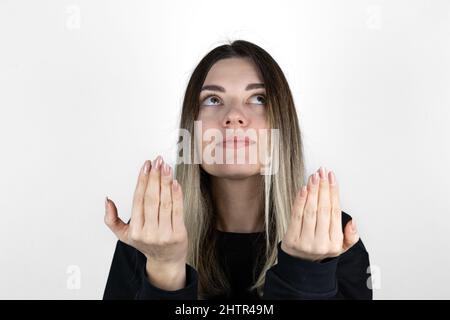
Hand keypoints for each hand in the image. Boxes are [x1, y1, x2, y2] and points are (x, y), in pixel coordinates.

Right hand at [104, 155, 187, 289]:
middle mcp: (149, 233)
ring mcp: (164, 234)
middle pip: (151, 199)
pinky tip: (175, 182)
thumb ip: (112, 219)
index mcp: (135, 230)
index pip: (138, 200)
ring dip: (166, 182)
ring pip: (164, 202)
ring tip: (166, 167)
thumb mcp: (125, 235)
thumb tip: (107, 201)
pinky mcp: (179, 234)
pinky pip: (178, 210)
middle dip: (154, 177)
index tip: (146, 166)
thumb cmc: (147, 244)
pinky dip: (177, 194)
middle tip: (157, 162)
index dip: (142, 180)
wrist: (166, 260)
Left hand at [281, 167, 358, 261]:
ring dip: (312, 191)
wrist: (300, 265)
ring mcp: (305, 242)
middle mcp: (321, 243)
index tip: (332, 178)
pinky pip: (296, 216)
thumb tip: (353, 222)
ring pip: (310, 211)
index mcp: (335, 243)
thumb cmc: (320, 249)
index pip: (335, 213)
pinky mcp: (291, 239)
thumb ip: (350, 236)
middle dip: (323, 188)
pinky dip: (299, 201)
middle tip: (323, 172)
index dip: (334, 193)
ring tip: (314, 177)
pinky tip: (303, 189)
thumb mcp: (340, 248)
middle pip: (323, 210)